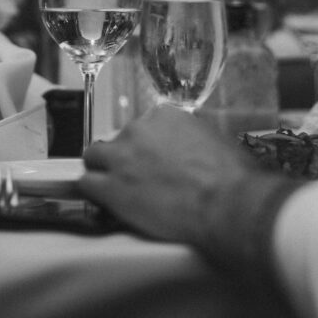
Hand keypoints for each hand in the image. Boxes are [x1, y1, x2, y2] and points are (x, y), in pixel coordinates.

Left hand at [79, 105, 294, 276]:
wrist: (225, 202)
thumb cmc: (231, 173)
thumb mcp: (213, 138)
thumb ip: (191, 135)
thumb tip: (191, 147)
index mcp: (162, 114)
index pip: (144, 127)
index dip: (148, 147)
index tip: (156, 162)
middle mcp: (137, 129)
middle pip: (118, 140)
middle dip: (126, 158)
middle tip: (141, 179)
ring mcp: (121, 157)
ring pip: (94, 157)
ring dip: (102, 170)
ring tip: (116, 189)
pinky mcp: (110, 188)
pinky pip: (86, 184)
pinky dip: (93, 192)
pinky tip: (105, 203)